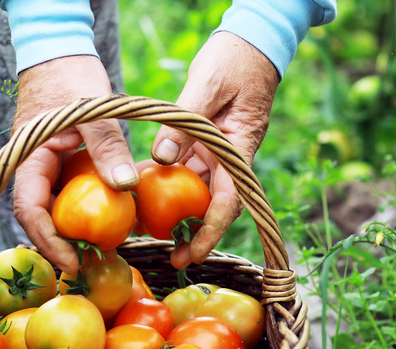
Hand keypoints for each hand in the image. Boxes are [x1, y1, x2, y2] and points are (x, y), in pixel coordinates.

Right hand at [12, 55, 136, 273]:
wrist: (60, 53)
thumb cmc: (71, 77)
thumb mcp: (94, 112)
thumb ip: (107, 147)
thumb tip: (126, 187)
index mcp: (28, 158)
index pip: (29, 209)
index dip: (48, 240)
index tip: (71, 260)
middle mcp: (33, 168)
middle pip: (42, 217)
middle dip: (63, 244)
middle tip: (92, 265)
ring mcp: (47, 167)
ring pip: (57, 208)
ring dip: (76, 230)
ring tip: (104, 250)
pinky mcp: (62, 164)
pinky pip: (72, 193)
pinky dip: (88, 209)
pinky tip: (112, 221)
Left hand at [151, 32, 279, 269]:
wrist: (250, 44)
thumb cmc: (234, 60)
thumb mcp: (207, 85)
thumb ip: (184, 123)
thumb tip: (160, 158)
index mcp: (238, 148)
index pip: (229, 200)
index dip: (211, 231)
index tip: (194, 253)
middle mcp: (229, 156)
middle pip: (214, 203)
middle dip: (195, 233)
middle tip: (172, 257)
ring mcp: (218, 150)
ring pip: (198, 188)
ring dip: (179, 210)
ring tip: (152, 230)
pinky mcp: (205, 142)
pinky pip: (187, 167)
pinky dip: (169, 180)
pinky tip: (145, 188)